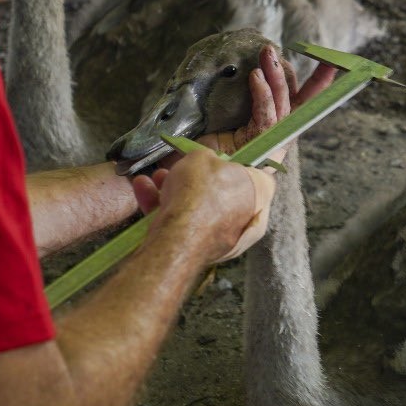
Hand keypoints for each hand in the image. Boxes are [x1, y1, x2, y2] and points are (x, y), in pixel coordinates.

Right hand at [130, 149, 275, 262]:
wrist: (179, 236)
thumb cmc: (199, 192)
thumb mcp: (201, 156)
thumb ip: (207, 157)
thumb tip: (207, 162)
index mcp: (259, 191)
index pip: (260, 173)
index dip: (242, 162)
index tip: (228, 158)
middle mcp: (249, 217)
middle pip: (223, 191)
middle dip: (197, 178)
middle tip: (181, 166)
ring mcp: (227, 237)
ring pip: (201, 208)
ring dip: (175, 191)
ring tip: (156, 178)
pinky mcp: (203, 250)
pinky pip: (189, 225)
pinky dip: (167, 210)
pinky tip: (144, 193)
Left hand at [188, 46, 338, 159]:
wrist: (200, 179)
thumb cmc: (210, 151)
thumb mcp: (227, 121)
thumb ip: (240, 101)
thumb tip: (246, 70)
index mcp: (274, 131)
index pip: (297, 102)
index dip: (315, 84)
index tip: (329, 63)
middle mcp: (277, 137)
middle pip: (298, 102)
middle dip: (306, 77)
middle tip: (294, 51)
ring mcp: (271, 142)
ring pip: (282, 103)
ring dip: (276, 75)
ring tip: (268, 53)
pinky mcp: (261, 145)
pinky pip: (265, 115)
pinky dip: (262, 94)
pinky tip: (256, 77)